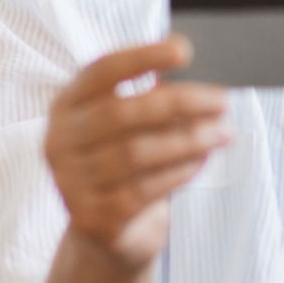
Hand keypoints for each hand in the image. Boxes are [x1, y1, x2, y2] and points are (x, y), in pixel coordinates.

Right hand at [44, 36, 230, 270]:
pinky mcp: (92, 218)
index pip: (102, 70)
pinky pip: (143, 189)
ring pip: (136, 153)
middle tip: (222, 101)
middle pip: (123, 112)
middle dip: (180, 103)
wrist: (104, 231)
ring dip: (189, 140)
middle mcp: (60, 141)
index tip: (184, 51)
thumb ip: (154, 96)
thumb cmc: (126, 160)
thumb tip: (204, 74)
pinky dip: (179, 171)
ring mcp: (70, 182)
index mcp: (68, 105)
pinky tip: (202, 160)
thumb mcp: (130, 124)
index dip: (142, 57)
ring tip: (223, 132)